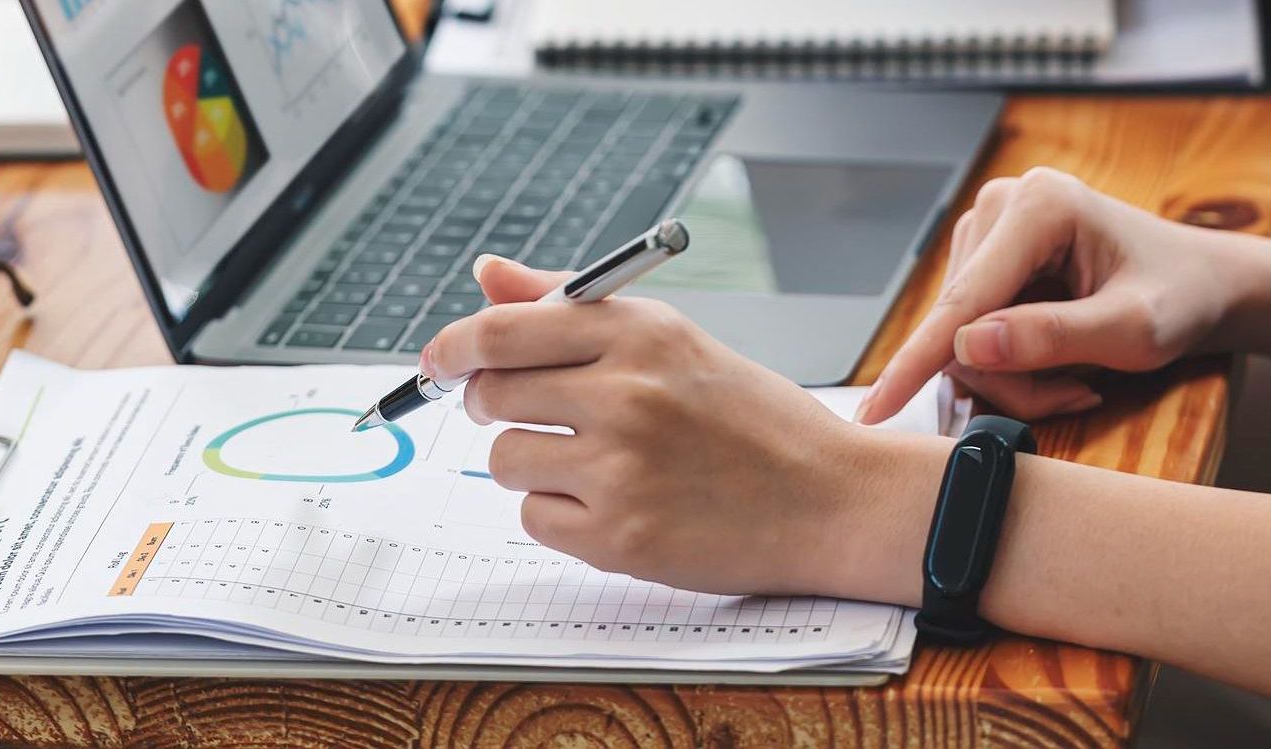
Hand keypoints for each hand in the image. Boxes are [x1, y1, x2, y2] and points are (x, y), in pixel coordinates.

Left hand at [418, 255, 906, 595]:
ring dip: (529, 461)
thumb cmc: (753, 419)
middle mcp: (627, 394)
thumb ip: (569, 306)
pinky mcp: (620, 538)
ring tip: (588, 461)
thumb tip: (485, 274)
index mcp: (640, 333)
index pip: (501, 330)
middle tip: (521, 411)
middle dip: (490, 404)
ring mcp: (622, 469)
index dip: (453, 347)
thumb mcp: (674, 340)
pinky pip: (533, 518)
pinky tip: (610, 502)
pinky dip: (557, 512)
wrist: (829, 498)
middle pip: (490, 395)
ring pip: (505, 460)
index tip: (440, 362)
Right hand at [858, 167, 1249, 423]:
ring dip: (1011, 377)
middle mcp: (999, 208)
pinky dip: (1009, 366)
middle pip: (959, 326)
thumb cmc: (1180, 297)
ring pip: (959, 337)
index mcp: (1039, 207)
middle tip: (1073, 396)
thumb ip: (1054, 336)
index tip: (874, 408)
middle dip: (1010, 379)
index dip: (916, 361)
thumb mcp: (1135, 328)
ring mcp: (984, 233)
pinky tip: (1054, 361)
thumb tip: (968, 346)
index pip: (964, 301)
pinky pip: (968, 333)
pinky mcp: (981, 260)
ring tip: (1072, 377)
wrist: (1200, 283)